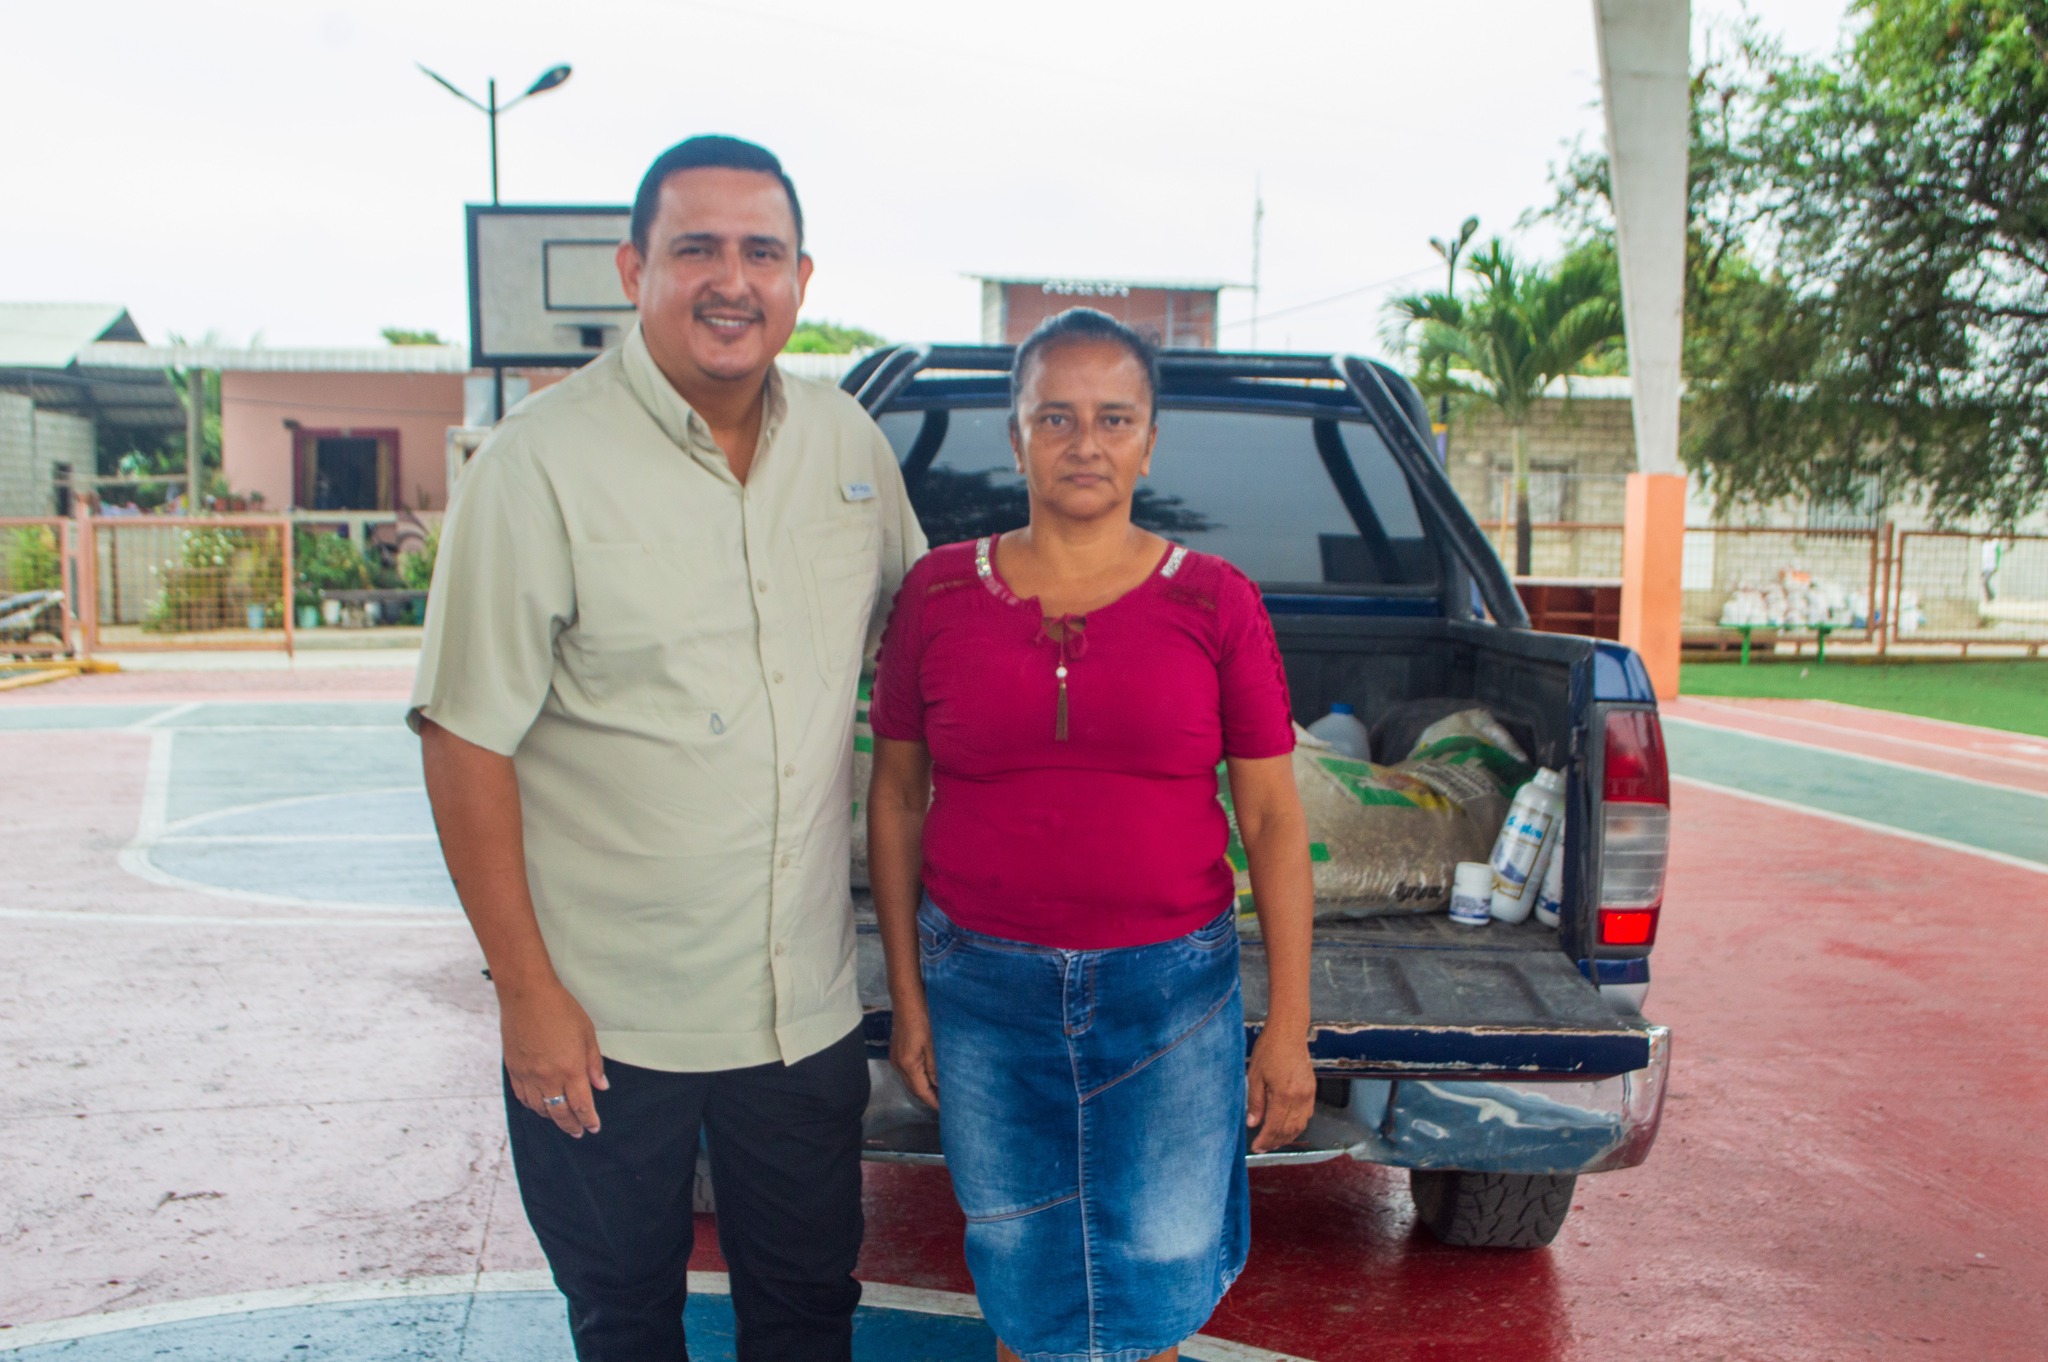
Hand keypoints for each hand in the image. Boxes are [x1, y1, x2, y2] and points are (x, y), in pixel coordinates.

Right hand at [500, 978, 608, 1137]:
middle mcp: (548, 1077)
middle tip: (578, 1132)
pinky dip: (533, 1106)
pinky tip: (539, 1105)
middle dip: (571, 1126)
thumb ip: (594, 1063)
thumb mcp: (587, 1033)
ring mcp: (528, 1075)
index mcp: (571, 1069)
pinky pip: (522, 1097)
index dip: (589, 1120)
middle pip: (560, 1113)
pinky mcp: (513, 1069)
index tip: (593, 1127)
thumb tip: (601, 1086)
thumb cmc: (560, 1009)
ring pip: (539, 1108)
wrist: (526, 995)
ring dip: (552, 1117)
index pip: (582, 1105)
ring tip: (561, 1119)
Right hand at [890, 1001, 939, 1109]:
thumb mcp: (933, 1044)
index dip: (933, 1101)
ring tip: (940, 1090)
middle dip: (928, 1096)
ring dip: (924, 1086)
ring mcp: (896, 1057)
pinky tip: (930, 1074)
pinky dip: (919, 1076)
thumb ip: (936, 1067)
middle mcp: (898, 1064)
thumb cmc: (923, 1019)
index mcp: (907, 1065)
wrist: (908, 998)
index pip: (921, 1091)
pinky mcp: (898, 1050)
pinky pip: (909, 1070)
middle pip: (914, 1088)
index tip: (945, 1109)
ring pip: (911, 1080)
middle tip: (946, 1101)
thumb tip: (940, 1086)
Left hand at [1245, 1028, 1314, 1153]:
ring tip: (1273, 1141)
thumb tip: (1253, 1123)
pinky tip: (1287, 1127)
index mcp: (1284, 1095)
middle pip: (1289, 1130)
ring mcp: (1308, 1095)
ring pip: (1300, 1126)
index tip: (1256, 1147)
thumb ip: (1255, 1102)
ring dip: (1287, 1137)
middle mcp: (1299, 1098)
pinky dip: (1298, 1126)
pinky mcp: (1312, 1090)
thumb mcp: (1255, 1075)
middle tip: (1263, 1147)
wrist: (1289, 1032)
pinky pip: (1307, 1115)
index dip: (1265, 1140)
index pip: (1274, 1127)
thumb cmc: (1270, 1049)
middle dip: (1275, 1142)